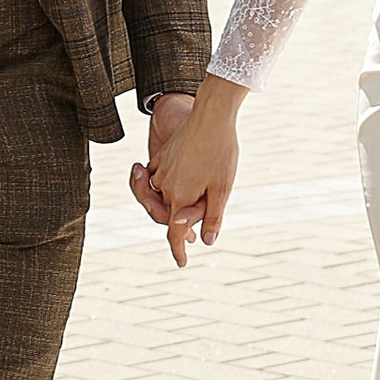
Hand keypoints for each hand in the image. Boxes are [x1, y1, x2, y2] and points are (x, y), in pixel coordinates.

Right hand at [139, 78, 242, 266]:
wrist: (211, 116)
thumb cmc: (221, 152)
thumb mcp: (222, 189)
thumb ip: (212, 217)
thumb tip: (207, 241)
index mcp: (180, 198)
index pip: (175, 233)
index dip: (179, 250)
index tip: (182, 263)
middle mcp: (165, 187)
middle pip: (169, 213)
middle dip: (183, 220)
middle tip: (200, 220)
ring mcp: (161, 171)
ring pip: (162, 196)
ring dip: (174, 201)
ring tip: (194, 196)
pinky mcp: (161, 157)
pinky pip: (156, 178)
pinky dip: (165, 184)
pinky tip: (179, 178)